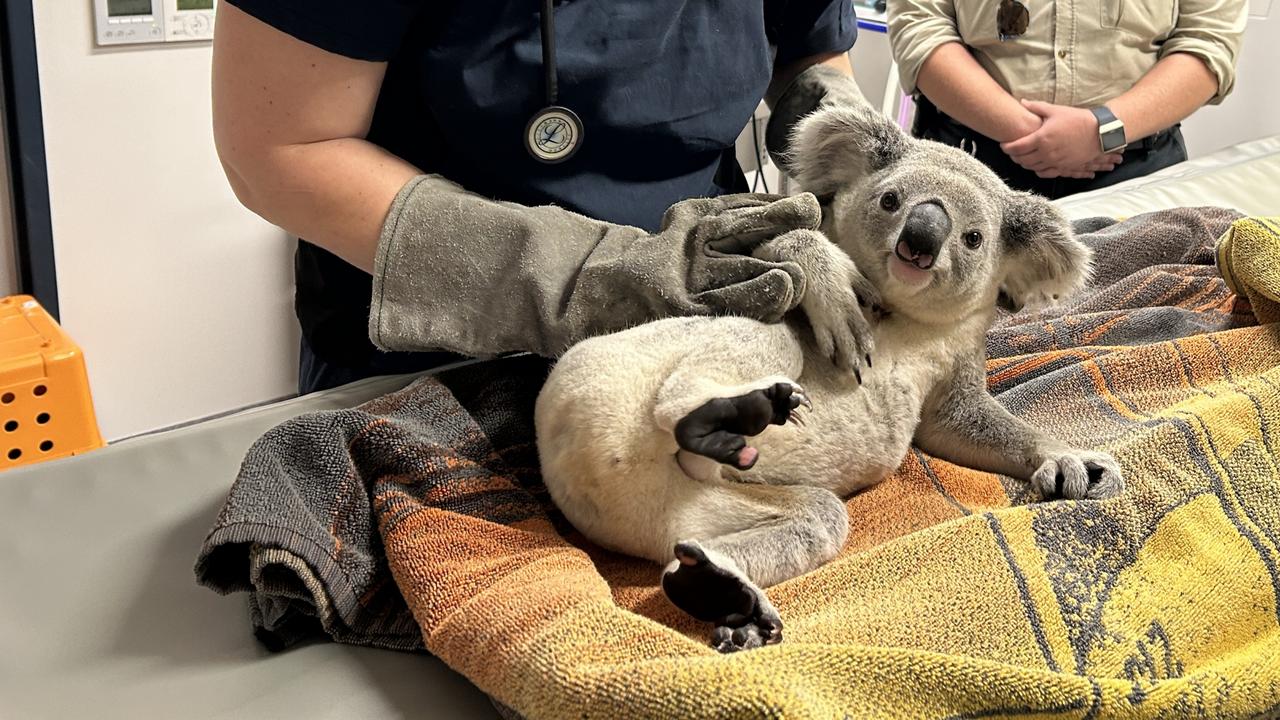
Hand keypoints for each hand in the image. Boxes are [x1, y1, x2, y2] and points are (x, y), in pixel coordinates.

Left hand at [1000, 100, 1122, 178]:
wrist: (1099, 132)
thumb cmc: (1077, 119)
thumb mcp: (1056, 110)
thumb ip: (1036, 107)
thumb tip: (1022, 102)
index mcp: (1042, 138)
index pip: (1016, 147)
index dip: (1006, 147)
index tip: (1003, 145)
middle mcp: (1046, 153)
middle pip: (1021, 160)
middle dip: (1013, 156)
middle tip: (1011, 151)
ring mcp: (1055, 162)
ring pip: (1032, 168)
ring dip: (1024, 163)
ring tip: (1022, 157)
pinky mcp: (1063, 167)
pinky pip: (1045, 173)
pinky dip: (1037, 170)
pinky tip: (1035, 165)